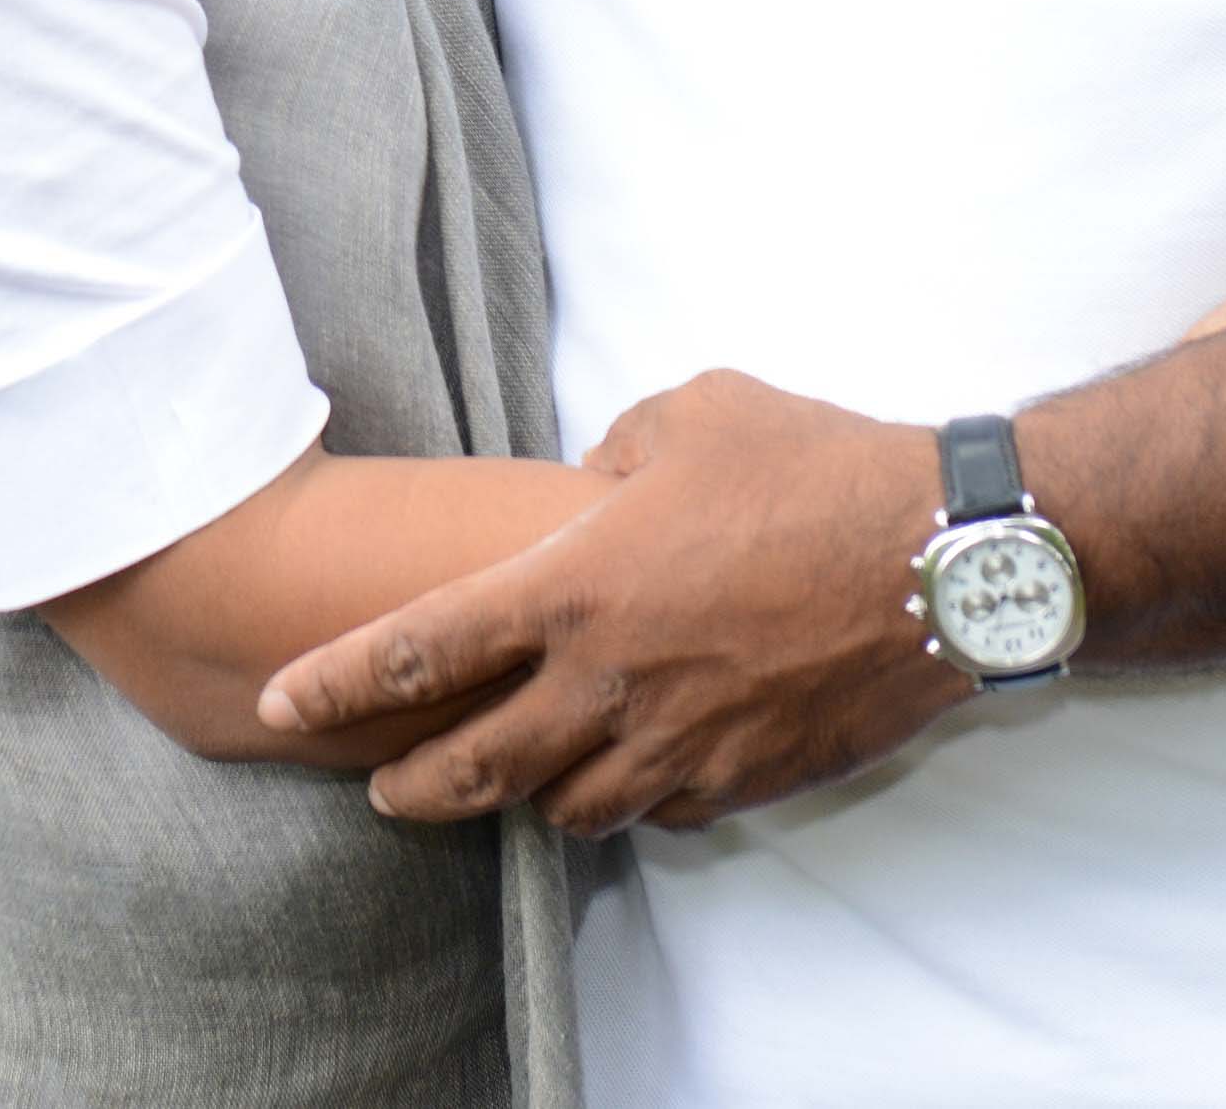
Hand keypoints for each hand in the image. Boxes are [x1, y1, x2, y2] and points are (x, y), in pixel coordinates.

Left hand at [254, 369, 958, 837]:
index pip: (418, 646)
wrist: (944, 559)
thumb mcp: (692, 413)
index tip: (280, 699)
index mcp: (573, 587)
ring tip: (511, 776)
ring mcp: (680, 743)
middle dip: (409, 784)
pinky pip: (662, 811)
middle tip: (378, 786)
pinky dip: (632, 798)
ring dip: (528, 796)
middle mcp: (611, 682)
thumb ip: (614, 451)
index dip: (335, 679)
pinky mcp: (747, 778)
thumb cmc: (815, 466)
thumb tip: (592, 483)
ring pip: (568, 807)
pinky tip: (632, 771)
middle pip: (472, 765)